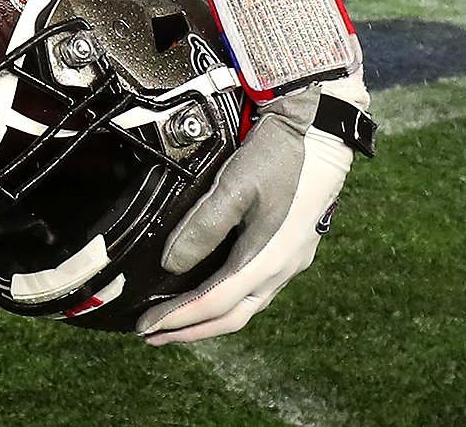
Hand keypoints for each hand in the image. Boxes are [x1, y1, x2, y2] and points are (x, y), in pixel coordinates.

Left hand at [136, 77, 366, 344]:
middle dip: (190, 330)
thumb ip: (202, 226)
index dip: (178, 318)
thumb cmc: (277, 153)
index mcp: (269, 257)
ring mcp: (291, 260)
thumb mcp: (234, 186)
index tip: (145, 326)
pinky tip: (208, 292)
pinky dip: (226, 300)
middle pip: (233, 316)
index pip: (216, 302)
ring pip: (246, 306)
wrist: (320, 128)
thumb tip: (170, 264)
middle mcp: (283, 268)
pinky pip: (255, 288)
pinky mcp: (291, 247)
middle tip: (152, 336)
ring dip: (208, 318)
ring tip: (174, 321)